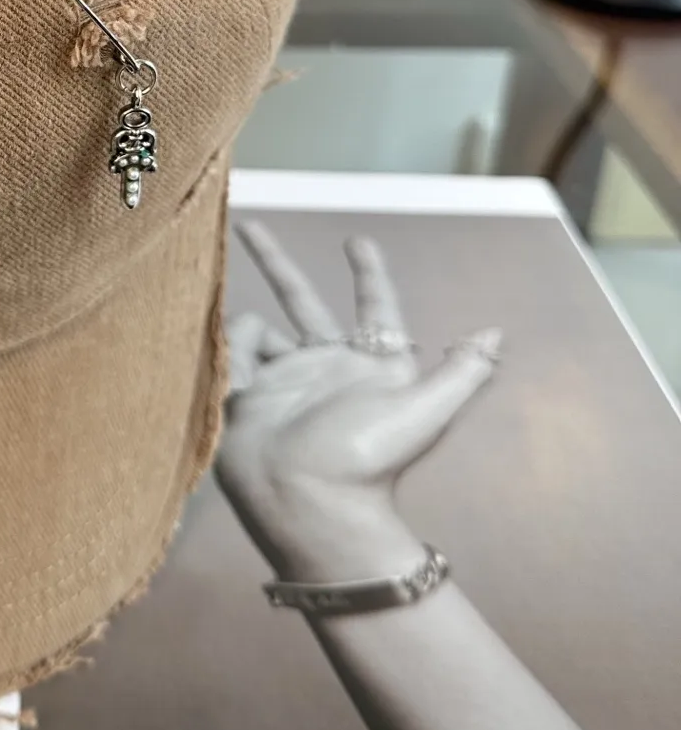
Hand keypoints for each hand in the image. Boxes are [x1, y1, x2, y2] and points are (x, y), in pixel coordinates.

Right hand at [216, 221, 499, 581]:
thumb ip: (463, 371)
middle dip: (277, 263)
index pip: (373, 308)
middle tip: (252, 227)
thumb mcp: (426, 413)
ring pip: (258, 328)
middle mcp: (324, 366)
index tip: (357, 241)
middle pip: (302, 300)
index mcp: (370, 367)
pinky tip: (241, 384)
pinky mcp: (246, 392)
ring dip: (246, 327)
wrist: (305, 503)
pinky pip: (234, 352)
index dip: (369, 274)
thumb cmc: (368, 458)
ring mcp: (283, 379)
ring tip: (248, 370)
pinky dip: (234, 354)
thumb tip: (495, 332)